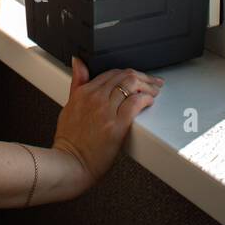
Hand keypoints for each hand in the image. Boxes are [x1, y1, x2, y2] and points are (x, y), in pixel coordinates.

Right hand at [50, 56, 164, 194]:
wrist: (70, 163)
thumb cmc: (70, 140)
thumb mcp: (69, 105)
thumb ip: (77, 82)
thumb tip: (78, 61)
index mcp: (84, 92)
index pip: (111, 73)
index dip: (128, 73)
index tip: (137, 77)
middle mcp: (95, 97)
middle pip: (124, 76)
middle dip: (142, 77)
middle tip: (153, 82)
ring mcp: (106, 110)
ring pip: (131, 85)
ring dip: (148, 86)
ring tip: (155, 91)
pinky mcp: (117, 125)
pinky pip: (135, 102)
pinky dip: (146, 98)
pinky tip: (150, 101)